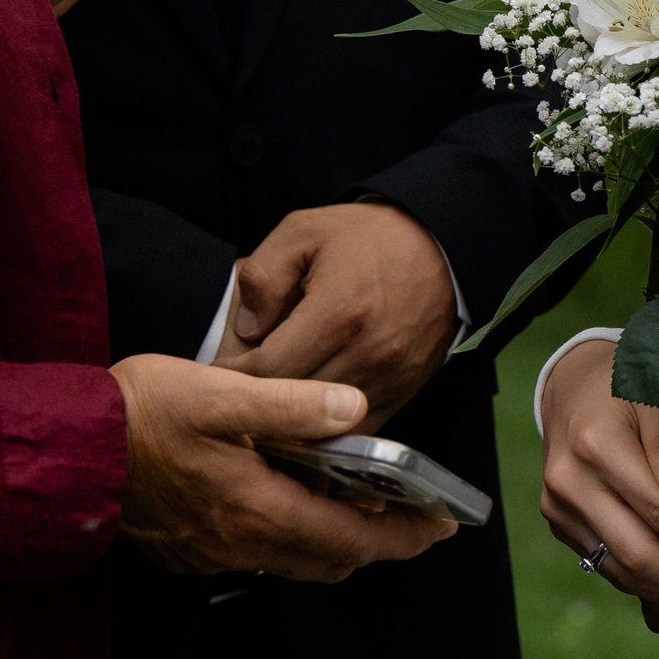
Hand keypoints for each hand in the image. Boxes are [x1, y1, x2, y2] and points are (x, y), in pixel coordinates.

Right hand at [109, 353, 456, 579]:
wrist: (67, 445)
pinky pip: (255, 553)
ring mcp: (211, 551)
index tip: (439, 525)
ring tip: (353, 500)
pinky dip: (287, 534)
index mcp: (256, 506)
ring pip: (294, 559)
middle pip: (330, 559)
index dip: (404, 535)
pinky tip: (284, 496)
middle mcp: (239, 541)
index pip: (353, 539)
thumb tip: (354, 409)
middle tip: (409, 516)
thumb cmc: (138, 413)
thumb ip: (292, 405)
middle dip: (377, 542)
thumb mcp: (222, 391)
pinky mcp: (187, 549)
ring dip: (332, 538)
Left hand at [218, 201, 457, 430]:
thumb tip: (246, 329)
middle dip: (260, 396)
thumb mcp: (303, 231)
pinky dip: (328, 422)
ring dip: (293, 415)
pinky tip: (308, 406)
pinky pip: (356, 426)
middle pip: (295, 401)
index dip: (236, 373)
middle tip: (236, 387)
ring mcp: (390, 376)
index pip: (271, 368)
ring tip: (268, 399)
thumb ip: (264, 276)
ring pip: (325, 421)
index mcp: (339, 312)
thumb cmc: (366, 237)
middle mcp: (369, 352)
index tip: (220, 369)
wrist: (439, 245)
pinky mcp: (405, 390)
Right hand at [538, 339, 658, 616]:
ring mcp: (559, 506)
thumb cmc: (626, 386)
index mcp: (596, 443)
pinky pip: (606, 564)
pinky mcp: (559, 521)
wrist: (571, 386)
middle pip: (638, 552)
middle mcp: (571, 481)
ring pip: (620, 569)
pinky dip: (646, 582)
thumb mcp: (656, 394)